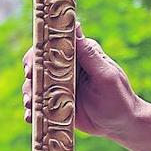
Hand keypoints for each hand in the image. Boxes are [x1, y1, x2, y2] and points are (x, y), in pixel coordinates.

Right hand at [23, 24, 141, 137]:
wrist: (121, 125)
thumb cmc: (118, 97)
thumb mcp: (105, 75)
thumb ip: (88, 53)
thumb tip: (75, 25)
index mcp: (79, 54)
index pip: (53, 44)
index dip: (38, 50)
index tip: (32, 63)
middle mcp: (66, 68)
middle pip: (38, 63)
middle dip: (29, 72)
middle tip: (29, 83)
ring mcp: (58, 85)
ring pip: (35, 84)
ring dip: (29, 93)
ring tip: (30, 104)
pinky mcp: (54, 102)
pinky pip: (38, 103)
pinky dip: (32, 109)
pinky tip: (30, 117)